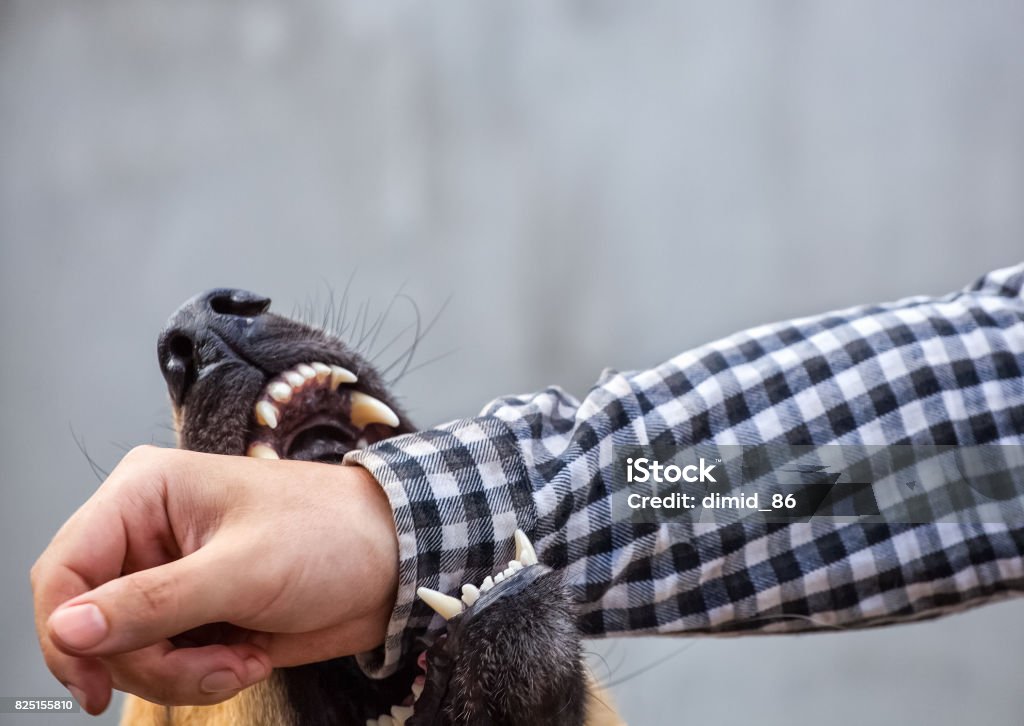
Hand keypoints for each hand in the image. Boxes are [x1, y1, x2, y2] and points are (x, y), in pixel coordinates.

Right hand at [30, 445, 397, 714]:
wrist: (393, 563)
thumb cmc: (332, 535)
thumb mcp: (243, 570)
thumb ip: (153, 604)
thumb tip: (68, 630)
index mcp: (146, 494)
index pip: (64, 567)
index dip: (64, 632)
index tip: (94, 684)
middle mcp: (148, 533)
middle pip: (90, 623)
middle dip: (147, 661)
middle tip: (212, 665)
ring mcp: (169, 577)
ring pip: (126, 653)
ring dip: (180, 674)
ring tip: (240, 659)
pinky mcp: (193, 613)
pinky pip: (164, 666)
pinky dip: (200, 677)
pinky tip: (247, 657)